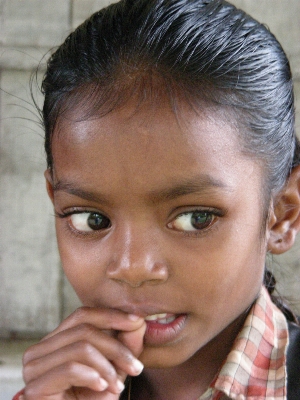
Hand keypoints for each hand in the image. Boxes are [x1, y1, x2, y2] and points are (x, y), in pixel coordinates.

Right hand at [22, 307, 145, 399]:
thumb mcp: (114, 370)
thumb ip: (124, 345)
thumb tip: (138, 321)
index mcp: (55, 341)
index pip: (82, 315)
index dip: (110, 315)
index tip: (137, 322)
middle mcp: (39, 350)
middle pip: (84, 329)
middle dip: (116, 347)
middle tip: (136, 367)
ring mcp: (33, 368)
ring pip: (80, 347)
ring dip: (107, 367)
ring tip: (118, 386)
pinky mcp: (34, 388)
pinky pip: (71, 369)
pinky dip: (92, 377)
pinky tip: (102, 388)